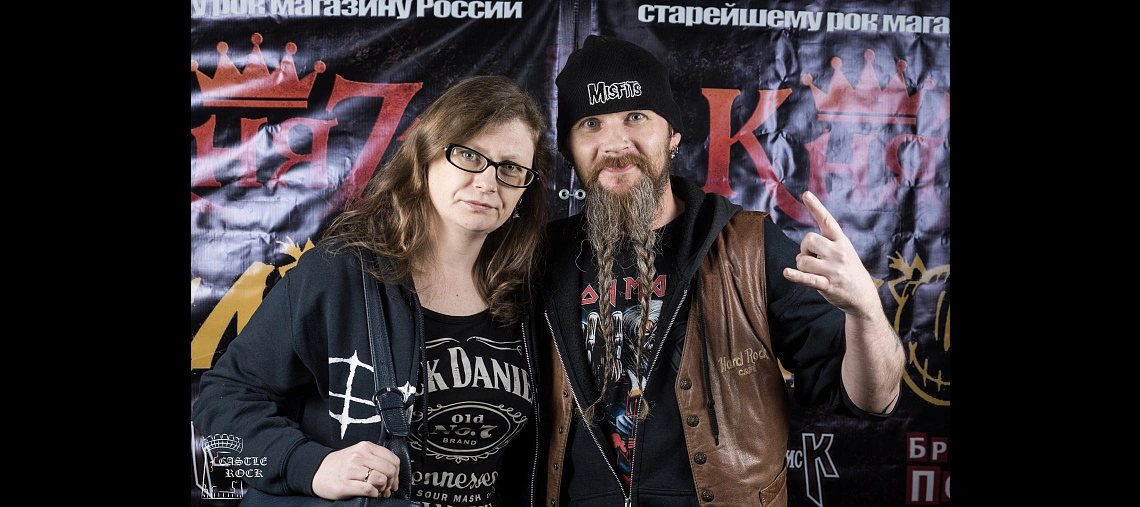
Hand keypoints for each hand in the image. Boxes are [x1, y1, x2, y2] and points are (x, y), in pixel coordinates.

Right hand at [311, 441, 400, 499]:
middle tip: (386, 488)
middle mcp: (359, 456)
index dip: (397, 473)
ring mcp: (351, 470)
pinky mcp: (345, 484)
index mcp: (365, 447)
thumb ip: (376, 460)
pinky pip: (368, 489)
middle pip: (389, 470)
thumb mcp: (359, 454)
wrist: (317, 471)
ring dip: (382, 488)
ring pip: (380, 479)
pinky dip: (373, 494)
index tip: (394, 480)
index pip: (393, 459)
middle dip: (391, 482)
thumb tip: (395, 476)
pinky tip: (370, 493)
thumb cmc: (341, 465)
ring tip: (377, 490)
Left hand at [782, 191, 880, 317]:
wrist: (864, 297)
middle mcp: (839, 253)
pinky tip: (787, 273)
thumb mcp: (845, 251)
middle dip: (804, 248)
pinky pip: (808, 278)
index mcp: (842, 242)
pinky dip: (796, 276)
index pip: (828, 221)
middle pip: (808, 240)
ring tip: (811, 271)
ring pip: (803, 260)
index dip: (816, 207)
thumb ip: (829, 242)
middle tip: (811, 257)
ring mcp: (834, 269)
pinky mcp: (828, 285)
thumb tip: (807, 241)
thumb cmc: (849, 271)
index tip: (806, 194)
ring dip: (801, 265)